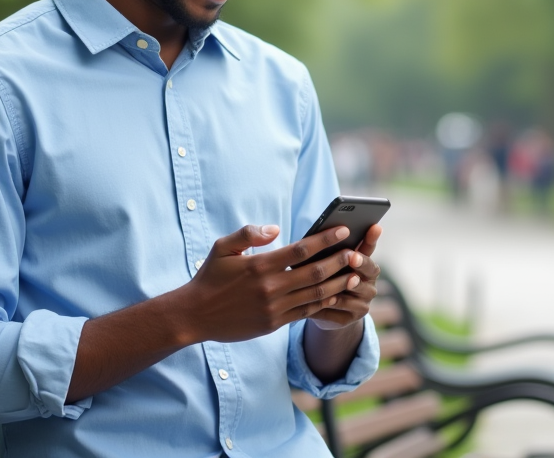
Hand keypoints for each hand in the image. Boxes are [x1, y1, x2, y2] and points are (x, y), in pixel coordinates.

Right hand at [181, 224, 359, 343]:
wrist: (195, 315)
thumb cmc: (210, 277)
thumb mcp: (222, 248)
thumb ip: (248, 233)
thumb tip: (275, 228)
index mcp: (260, 265)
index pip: (301, 249)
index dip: (326, 240)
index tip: (344, 231)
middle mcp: (270, 287)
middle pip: (315, 272)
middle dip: (339, 261)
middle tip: (358, 252)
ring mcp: (274, 307)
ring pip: (315, 294)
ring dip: (338, 284)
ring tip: (355, 275)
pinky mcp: (274, 324)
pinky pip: (305, 312)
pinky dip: (323, 303)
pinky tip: (335, 295)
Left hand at [307, 224, 382, 329]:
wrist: (326, 309)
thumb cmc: (327, 276)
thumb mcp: (331, 261)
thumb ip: (333, 249)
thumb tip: (322, 231)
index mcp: (365, 266)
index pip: (370, 250)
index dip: (371, 239)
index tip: (373, 227)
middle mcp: (369, 284)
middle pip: (368, 272)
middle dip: (360, 264)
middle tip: (352, 257)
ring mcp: (362, 302)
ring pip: (354, 296)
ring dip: (342, 290)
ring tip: (331, 285)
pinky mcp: (351, 319)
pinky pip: (341, 313)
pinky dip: (329, 308)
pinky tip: (319, 303)